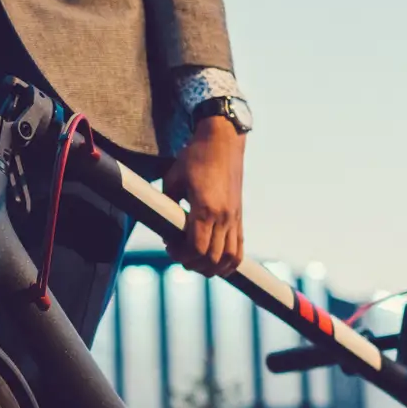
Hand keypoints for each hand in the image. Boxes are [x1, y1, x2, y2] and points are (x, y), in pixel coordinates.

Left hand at [162, 116, 245, 276]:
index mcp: (205, 208)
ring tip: (197, 262)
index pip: (196, 248)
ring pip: (230, 258)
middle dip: (193, 264)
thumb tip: (166, 228)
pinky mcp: (240, 216)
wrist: (223, 139)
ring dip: (212, 268)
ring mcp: (235, 217)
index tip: (169, 247)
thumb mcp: (172, 179)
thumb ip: (167, 205)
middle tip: (179, 255)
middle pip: (212, 258)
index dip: (180, 255)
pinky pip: (240, 248)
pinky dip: (230, 262)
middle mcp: (224, 216)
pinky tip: (216, 263)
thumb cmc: (195, 156)